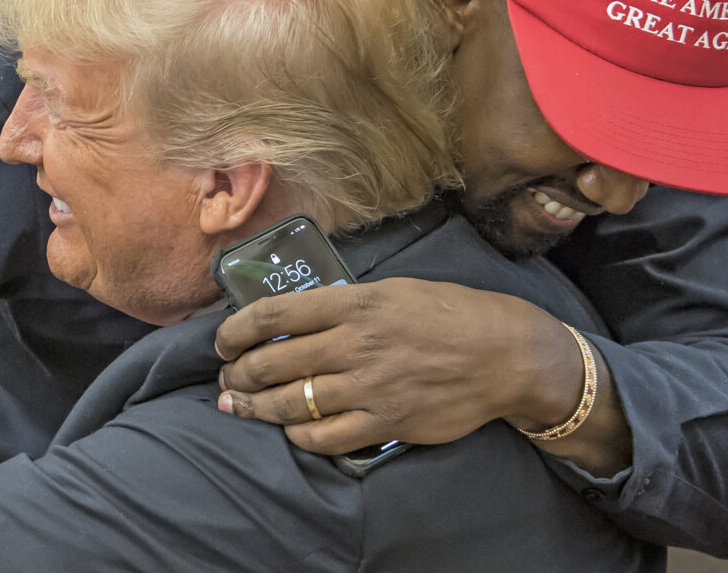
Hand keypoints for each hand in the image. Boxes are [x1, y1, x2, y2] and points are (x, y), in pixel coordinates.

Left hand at [214, 278, 581, 454]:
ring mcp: (369, 386)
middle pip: (272, 362)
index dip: (235, 331)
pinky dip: (298, 435)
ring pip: (291, 403)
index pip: (273, 314)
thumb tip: (295, 318)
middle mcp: (355, 344)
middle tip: (228, 379)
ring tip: (240, 406)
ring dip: (256, 407)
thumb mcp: (393, 290)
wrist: (504, 354)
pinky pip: (325, 436)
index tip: (223, 342)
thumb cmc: (450, 313)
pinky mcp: (385, 422)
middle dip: (238, 374)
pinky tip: (290, 429)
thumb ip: (344, 305)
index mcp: (354, 303)